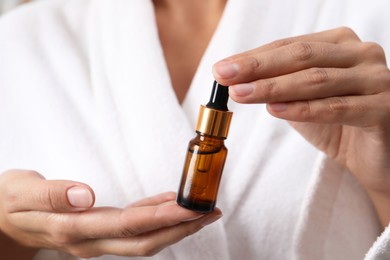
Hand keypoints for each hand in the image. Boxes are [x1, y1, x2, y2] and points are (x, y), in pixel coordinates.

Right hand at [0, 170, 220, 257]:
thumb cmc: (9, 202)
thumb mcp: (21, 191)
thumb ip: (53, 194)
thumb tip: (86, 195)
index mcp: (73, 229)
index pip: (127, 225)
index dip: (161, 218)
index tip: (190, 209)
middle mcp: (89, 241)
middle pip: (144, 241)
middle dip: (180, 229)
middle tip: (209, 213)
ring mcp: (94, 240)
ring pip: (142, 239)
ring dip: (173, 226)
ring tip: (200, 211)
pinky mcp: (97, 233)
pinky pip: (131, 230)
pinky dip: (154, 219)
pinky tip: (167, 205)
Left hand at [213, 27, 389, 224]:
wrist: (374, 157)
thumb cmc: (336, 123)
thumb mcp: (301, 100)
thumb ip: (277, 86)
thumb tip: (235, 79)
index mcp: (340, 44)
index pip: (289, 46)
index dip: (253, 57)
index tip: (221, 69)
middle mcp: (362, 54)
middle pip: (302, 56)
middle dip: (258, 67)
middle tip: (225, 76)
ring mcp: (377, 79)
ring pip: (316, 79)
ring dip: (273, 87)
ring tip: (241, 94)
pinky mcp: (384, 108)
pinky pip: (337, 108)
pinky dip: (303, 109)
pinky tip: (275, 110)